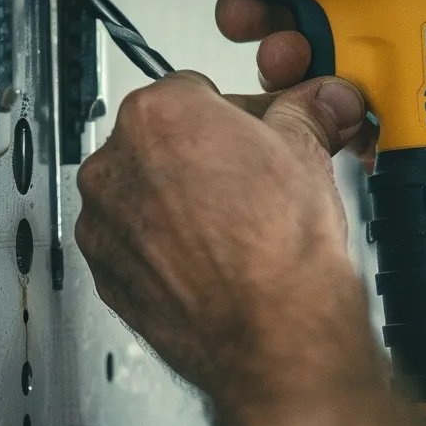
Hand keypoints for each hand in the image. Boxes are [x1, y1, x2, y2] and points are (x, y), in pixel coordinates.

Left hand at [74, 71, 374, 395]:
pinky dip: (162, 248)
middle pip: (161, 140)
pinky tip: (208, 262)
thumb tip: (321, 103)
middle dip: (203, 157)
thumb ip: (307, 114)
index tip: (257, 136)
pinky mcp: (105, 273)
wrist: (275, 335)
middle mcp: (116, 163)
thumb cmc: (282, 252)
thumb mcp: (308, 154)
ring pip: (143, 192)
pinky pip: (132, 243)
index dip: (235, 116)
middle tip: (250, 185)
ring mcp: (104, 222)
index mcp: (159, 114)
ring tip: (231, 230)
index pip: (196, 90)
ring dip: (178, 203)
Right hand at [214, 0, 425, 248]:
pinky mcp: (404, 133)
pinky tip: (327, 110)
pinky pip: (344, 123)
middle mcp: (416, 23)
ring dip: (288, 61)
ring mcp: (407, 79)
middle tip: (255, 13)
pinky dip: (323, 117)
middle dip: (273, 7)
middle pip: (319, 6)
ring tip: (287, 60)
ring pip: (321, 64)